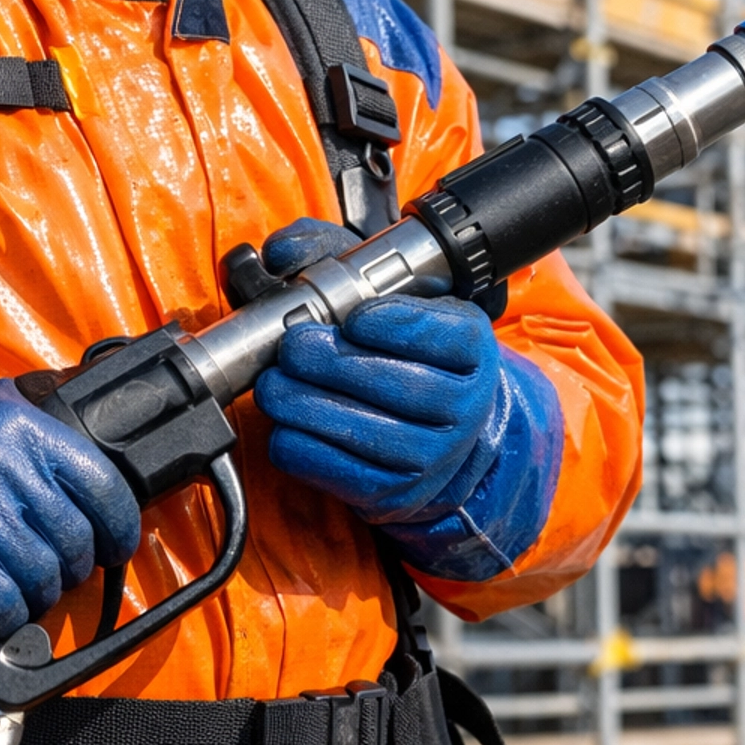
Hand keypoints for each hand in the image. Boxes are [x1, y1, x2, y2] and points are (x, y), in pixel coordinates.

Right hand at [0, 375, 141, 638]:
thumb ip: (42, 428)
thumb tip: (95, 470)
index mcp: (25, 428)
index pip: (104, 489)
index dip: (118, 530)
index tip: (112, 547)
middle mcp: (3, 466)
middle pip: (73, 543)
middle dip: (69, 570)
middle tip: (50, 571)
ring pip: (40, 579)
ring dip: (35, 597)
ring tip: (16, 588)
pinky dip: (4, 617)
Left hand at [254, 216, 561, 579]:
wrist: (432, 428)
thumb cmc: (398, 347)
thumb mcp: (383, 291)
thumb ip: (330, 255)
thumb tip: (282, 252)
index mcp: (472, 348)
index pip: (445, 335)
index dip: (395, 325)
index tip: (355, 317)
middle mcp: (464, 405)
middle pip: (395, 385)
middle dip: (330, 363)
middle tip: (293, 347)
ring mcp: (433, 456)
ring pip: (363, 431)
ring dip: (303, 405)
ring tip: (273, 385)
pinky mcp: (396, 493)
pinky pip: (339, 473)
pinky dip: (300, 447)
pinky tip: (284, 425)